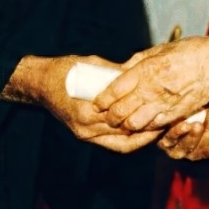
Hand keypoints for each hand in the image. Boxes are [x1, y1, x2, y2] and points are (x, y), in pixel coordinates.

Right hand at [3, 55, 161, 152]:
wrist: (39, 83)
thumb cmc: (65, 70)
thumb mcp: (93, 65)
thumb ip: (115, 73)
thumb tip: (139, 72)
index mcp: (89, 110)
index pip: (124, 120)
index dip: (146, 117)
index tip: (164, 110)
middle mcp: (87, 127)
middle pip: (126, 135)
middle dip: (149, 131)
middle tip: (169, 122)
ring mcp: (85, 134)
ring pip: (121, 144)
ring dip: (141, 138)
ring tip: (161, 129)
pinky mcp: (84, 135)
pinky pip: (112, 143)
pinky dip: (129, 140)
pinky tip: (143, 133)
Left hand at [93, 36, 208, 130]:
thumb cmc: (188, 52)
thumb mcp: (158, 50)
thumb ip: (137, 63)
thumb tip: (121, 71)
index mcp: (144, 70)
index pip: (114, 89)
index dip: (102, 99)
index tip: (98, 102)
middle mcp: (150, 90)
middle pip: (120, 111)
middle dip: (109, 116)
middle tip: (107, 115)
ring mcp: (162, 104)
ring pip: (133, 123)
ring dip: (125, 124)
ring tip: (122, 122)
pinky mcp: (174, 115)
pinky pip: (152, 127)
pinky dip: (143, 128)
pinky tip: (141, 123)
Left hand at [158, 102, 208, 161]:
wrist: (172, 116)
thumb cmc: (201, 114)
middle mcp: (197, 152)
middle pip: (208, 147)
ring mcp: (181, 150)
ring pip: (190, 146)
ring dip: (195, 136)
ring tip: (197, 125)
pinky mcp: (166, 144)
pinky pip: (171, 140)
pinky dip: (177, 132)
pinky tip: (182, 124)